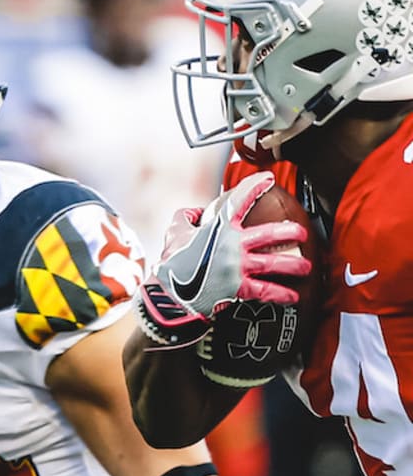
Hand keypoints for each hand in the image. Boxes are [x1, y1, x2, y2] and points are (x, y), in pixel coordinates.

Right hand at [155, 172, 310, 319]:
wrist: (169, 291)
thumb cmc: (172, 261)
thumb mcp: (175, 230)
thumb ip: (187, 216)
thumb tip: (196, 213)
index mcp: (219, 228)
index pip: (240, 200)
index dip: (255, 186)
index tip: (267, 179)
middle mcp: (233, 245)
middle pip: (269, 234)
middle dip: (289, 231)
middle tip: (302, 232)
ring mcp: (238, 267)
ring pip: (273, 263)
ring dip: (293, 265)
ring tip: (307, 267)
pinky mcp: (238, 288)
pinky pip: (265, 291)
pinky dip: (281, 295)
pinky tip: (294, 297)